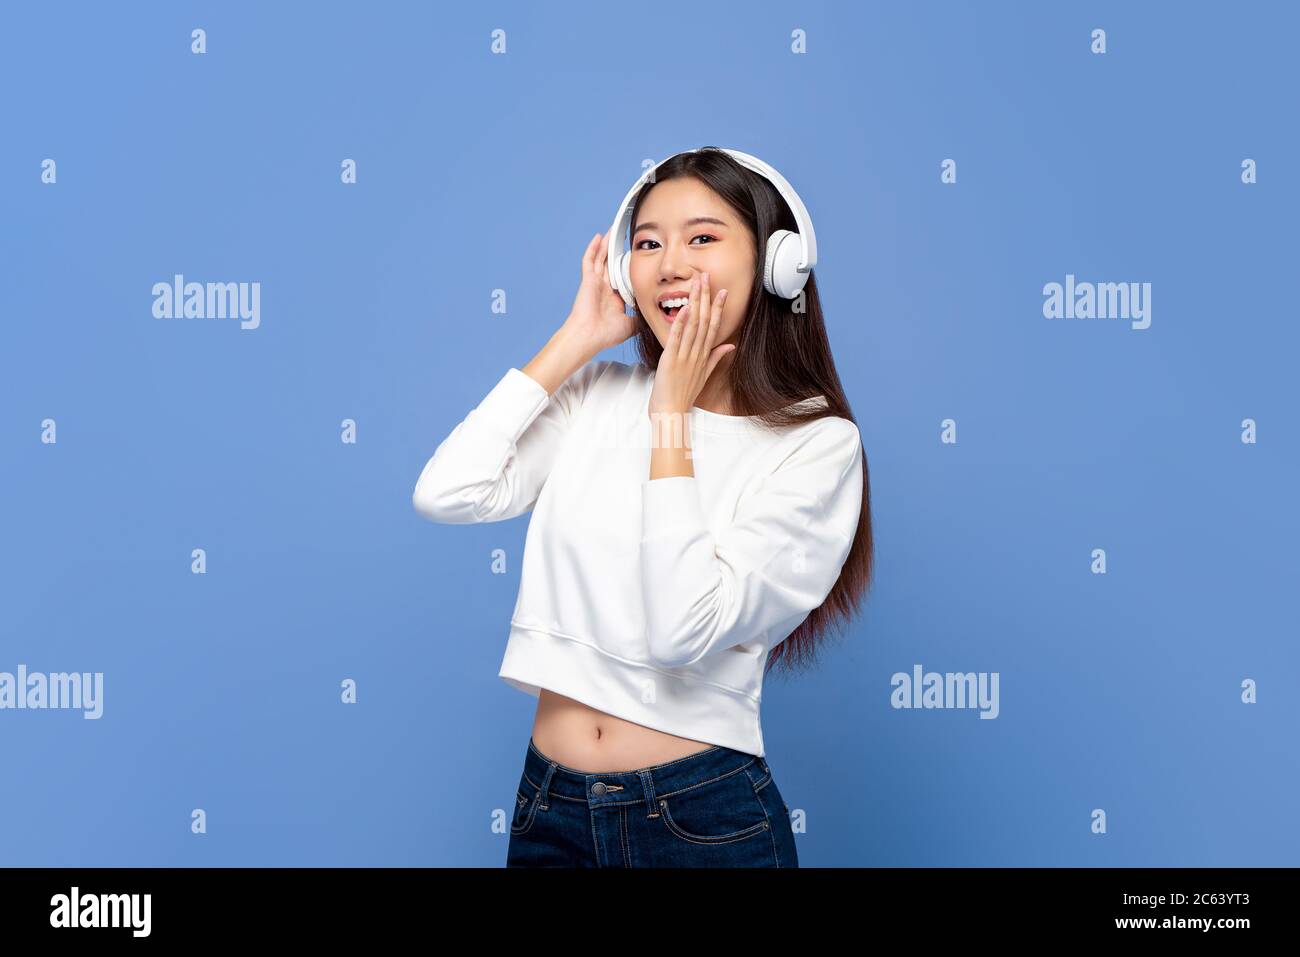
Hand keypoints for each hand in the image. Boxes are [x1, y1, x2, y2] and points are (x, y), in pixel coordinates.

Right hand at [560, 231, 637, 351]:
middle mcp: (604, 288)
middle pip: (611, 264)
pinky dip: (593, 248)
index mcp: (613, 298)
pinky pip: (589, 260)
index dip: (630, 267)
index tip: (640, 258)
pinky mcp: (588, 280)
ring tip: (613, 230)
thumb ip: (640, 318)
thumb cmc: (606, 334)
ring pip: (602, 258)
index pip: (623, 278)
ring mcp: (595, 282)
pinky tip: (599, 236)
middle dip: (618, 251)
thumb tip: (654, 316)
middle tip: (627, 237)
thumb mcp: (630, 325)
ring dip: (607, 244)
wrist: (588, 336)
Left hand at [647, 271, 734, 416]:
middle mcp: (697, 353)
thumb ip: (716, 358)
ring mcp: (685, 356)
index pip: (714, 327)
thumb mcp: (704, 375)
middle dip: (706, 297)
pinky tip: (684, 309)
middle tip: (706, 277)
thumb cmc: (684, 394)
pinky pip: (677, 338)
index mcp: (704, 356)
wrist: (671, 412)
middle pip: (705, 321)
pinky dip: (681, 323)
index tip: (722, 291)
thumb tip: (730, 347)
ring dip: (695, 303)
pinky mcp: (671, 360)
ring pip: (693, 325)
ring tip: (696, 284)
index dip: (719, 308)